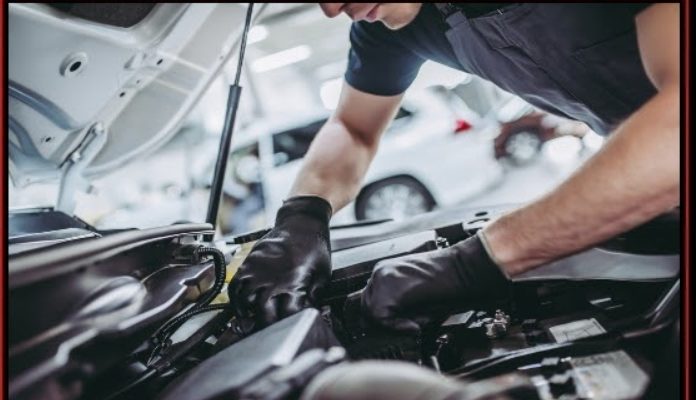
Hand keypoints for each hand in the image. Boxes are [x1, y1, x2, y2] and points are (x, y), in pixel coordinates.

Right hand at [228, 196, 331, 329]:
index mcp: (293, 284)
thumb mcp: (322, 275)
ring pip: (245, 302)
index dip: (288, 326)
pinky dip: (236, 300)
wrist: (301, 223)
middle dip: (267, 326)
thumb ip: (312, 297)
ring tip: (256, 320)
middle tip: (271, 331)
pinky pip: (235, 287)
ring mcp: (257, 271)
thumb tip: (305, 313)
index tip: (291, 327)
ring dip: (250, 315)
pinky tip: (244, 306)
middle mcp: (271, 279)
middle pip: (262, 314)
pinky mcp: (249, 264)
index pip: (286, 317)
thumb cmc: (314, 247)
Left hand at [360, 233, 509, 331]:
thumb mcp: (416, 293)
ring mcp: (383, 278)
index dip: (382, 318)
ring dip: (391, 325)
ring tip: (413, 324)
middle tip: (405, 327)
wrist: (463, 270)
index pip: (370, 299)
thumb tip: (387, 325)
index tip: (398, 325)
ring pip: (372, 312)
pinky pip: (382, 317)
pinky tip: (415, 325)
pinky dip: (397, 326)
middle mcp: (381, 271)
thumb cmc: (447, 282)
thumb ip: (398, 305)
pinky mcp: (390, 288)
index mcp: (386, 270)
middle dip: (383, 322)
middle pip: (366, 306)